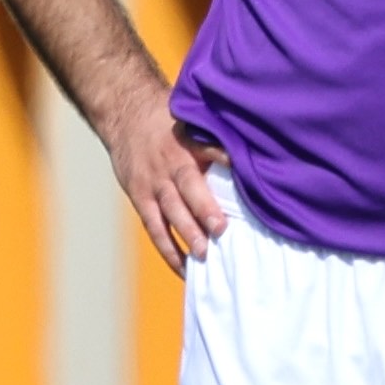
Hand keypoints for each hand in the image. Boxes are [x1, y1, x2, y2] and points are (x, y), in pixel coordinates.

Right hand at [111, 100, 229, 274]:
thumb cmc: (172, 122)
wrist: (126, 116)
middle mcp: (171, 162)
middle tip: (221, 229)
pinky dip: (169, 249)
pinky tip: (185, 268)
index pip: (209, 149)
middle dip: (203, 209)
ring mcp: (153, 182)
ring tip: (204, 254)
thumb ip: (219, 135)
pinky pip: (154, 227)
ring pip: (169, 210)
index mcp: (189, 141)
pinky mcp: (140, 198)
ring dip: (187, 233)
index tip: (246, 175)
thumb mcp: (193, 119)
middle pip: (187, 185)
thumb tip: (259, 148)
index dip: (225, 160)